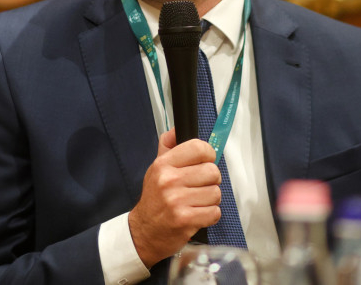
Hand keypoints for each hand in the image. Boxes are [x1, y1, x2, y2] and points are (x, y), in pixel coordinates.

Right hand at [128, 128, 221, 267]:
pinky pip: (214, 212)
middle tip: (199, 187)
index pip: (199, 148)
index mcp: (163, 164)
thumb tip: (176, 129)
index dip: (208, 155)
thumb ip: (167, 147)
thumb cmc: (154, 199)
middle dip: (210, 181)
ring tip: (196, 202)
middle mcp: (170, 180)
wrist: (144, 231)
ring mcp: (177, 201)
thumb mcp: (156, 168)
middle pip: (213, 171)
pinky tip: (197, 215)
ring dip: (210, 200)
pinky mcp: (186, 220)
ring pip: (216, 193)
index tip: (205, 162)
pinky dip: (210, 215)